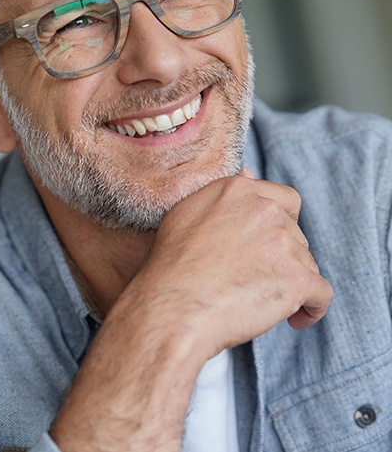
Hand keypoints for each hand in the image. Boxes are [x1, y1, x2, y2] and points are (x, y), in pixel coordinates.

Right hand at [51, 173, 332, 450]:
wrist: (172, 307)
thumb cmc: (172, 266)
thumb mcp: (187, 213)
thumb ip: (224, 194)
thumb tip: (250, 172)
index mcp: (238, 190)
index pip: (285, 200)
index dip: (281, 225)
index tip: (267, 247)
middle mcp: (265, 210)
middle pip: (296, 235)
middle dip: (282, 258)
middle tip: (254, 281)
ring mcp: (284, 242)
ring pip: (307, 264)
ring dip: (291, 283)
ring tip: (262, 303)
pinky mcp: (297, 278)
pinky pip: (321, 294)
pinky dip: (312, 309)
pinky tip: (293, 319)